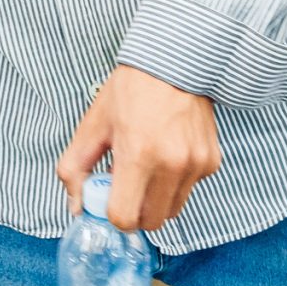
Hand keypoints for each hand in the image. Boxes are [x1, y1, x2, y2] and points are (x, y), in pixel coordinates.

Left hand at [55, 66, 220, 232]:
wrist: (173, 63)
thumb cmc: (130, 91)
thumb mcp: (93, 125)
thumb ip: (75, 169)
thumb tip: (77, 207)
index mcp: (138, 154)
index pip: (125, 217)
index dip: (112, 213)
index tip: (108, 197)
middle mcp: (172, 164)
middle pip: (152, 222)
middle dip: (135, 212)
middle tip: (126, 186)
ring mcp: (196, 164)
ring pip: (173, 209)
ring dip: (156, 199)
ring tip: (146, 167)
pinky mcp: (211, 161)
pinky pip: (189, 189)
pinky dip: (175, 182)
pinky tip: (166, 154)